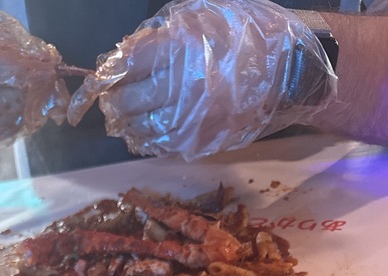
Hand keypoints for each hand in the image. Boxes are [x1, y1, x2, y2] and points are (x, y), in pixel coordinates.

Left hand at [68, 0, 336, 160]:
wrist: (287, 73)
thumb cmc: (243, 37)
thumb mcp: (201, 18)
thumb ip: (159, 36)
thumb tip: (121, 55)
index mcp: (180, 49)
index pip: (125, 65)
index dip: (109, 72)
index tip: (100, 78)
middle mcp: (183, 87)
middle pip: (127, 102)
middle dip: (114, 100)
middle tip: (111, 98)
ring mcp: (191, 120)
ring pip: (139, 130)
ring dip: (126, 125)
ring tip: (125, 116)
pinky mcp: (199, 143)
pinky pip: (159, 146)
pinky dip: (146, 139)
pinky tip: (145, 130)